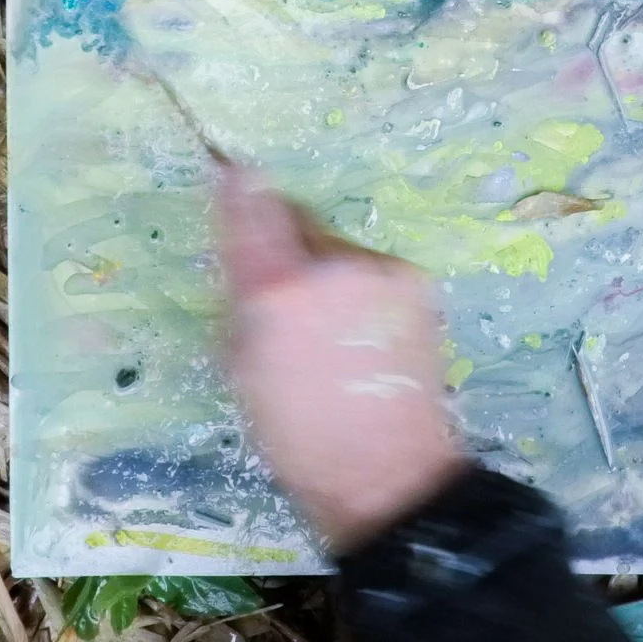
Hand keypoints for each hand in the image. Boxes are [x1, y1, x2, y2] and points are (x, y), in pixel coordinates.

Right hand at [214, 164, 466, 552]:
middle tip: (282, 297)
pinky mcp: (415, 282)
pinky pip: (370, 269)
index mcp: (276, 291)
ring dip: (324, 271)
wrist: (388, 473)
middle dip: (284, 247)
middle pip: (296, 223)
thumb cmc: (296, 435)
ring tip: (328, 331)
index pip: (250, 207)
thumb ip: (239, 295)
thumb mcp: (241, 366)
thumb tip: (239, 246)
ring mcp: (380, 270)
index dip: (237, 186)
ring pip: (335, 248)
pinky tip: (360, 334)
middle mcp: (332, 265)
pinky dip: (358, 288)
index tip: (227, 169)